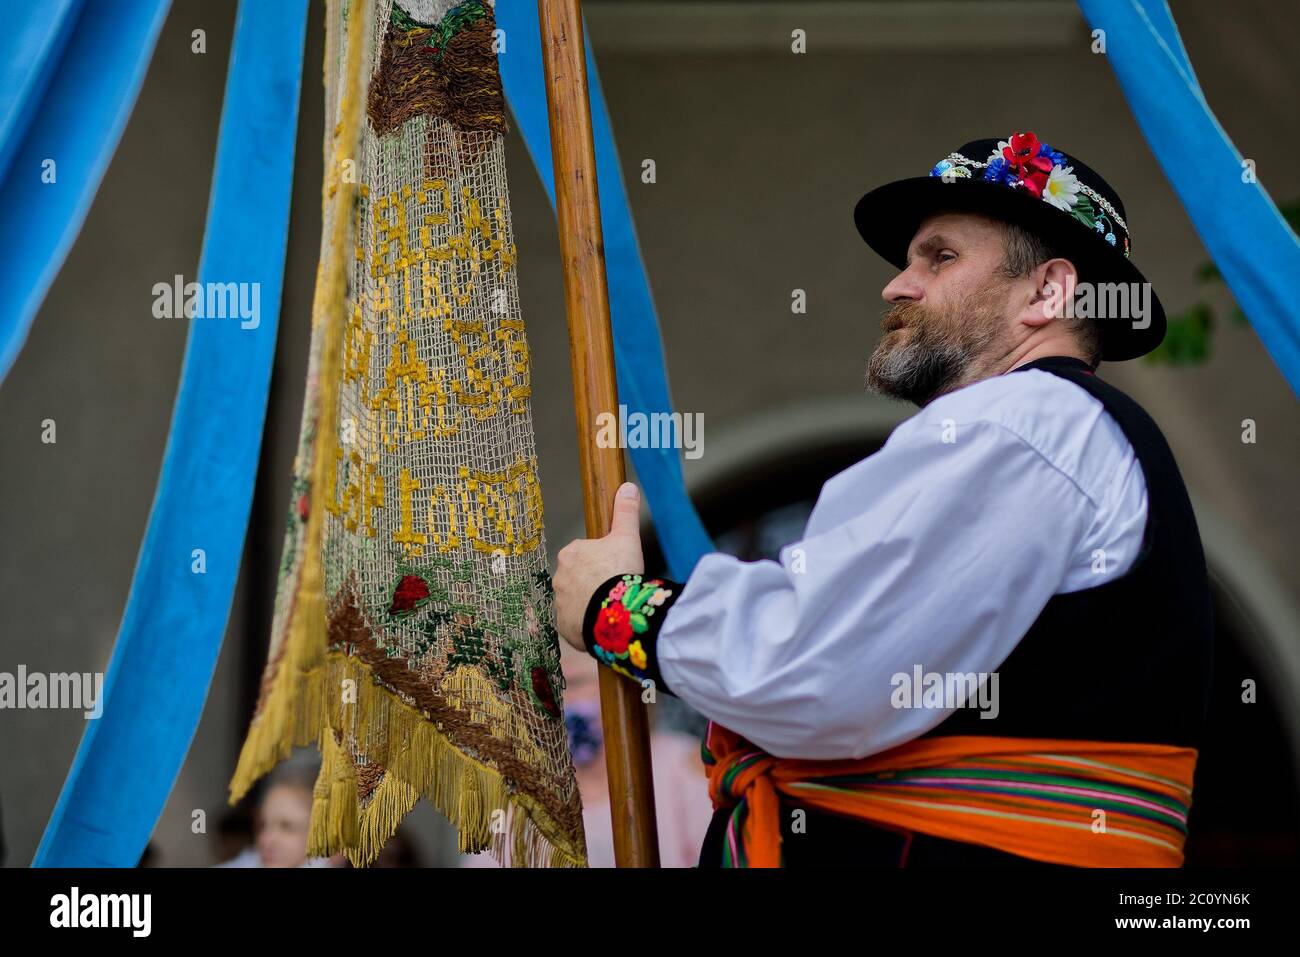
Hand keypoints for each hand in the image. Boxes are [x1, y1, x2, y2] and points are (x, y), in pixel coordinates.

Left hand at [554, 482, 644, 649]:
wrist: (615, 614)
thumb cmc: (619, 572)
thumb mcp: (627, 537)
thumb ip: (625, 512)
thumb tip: (627, 486)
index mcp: (570, 554)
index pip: (585, 554)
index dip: (602, 561)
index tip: (616, 569)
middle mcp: (559, 578)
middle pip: (579, 578)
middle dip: (594, 583)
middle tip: (616, 589)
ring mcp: (559, 604)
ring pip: (577, 601)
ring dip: (591, 604)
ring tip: (612, 608)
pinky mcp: (564, 627)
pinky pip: (576, 623)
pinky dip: (587, 624)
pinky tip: (604, 623)